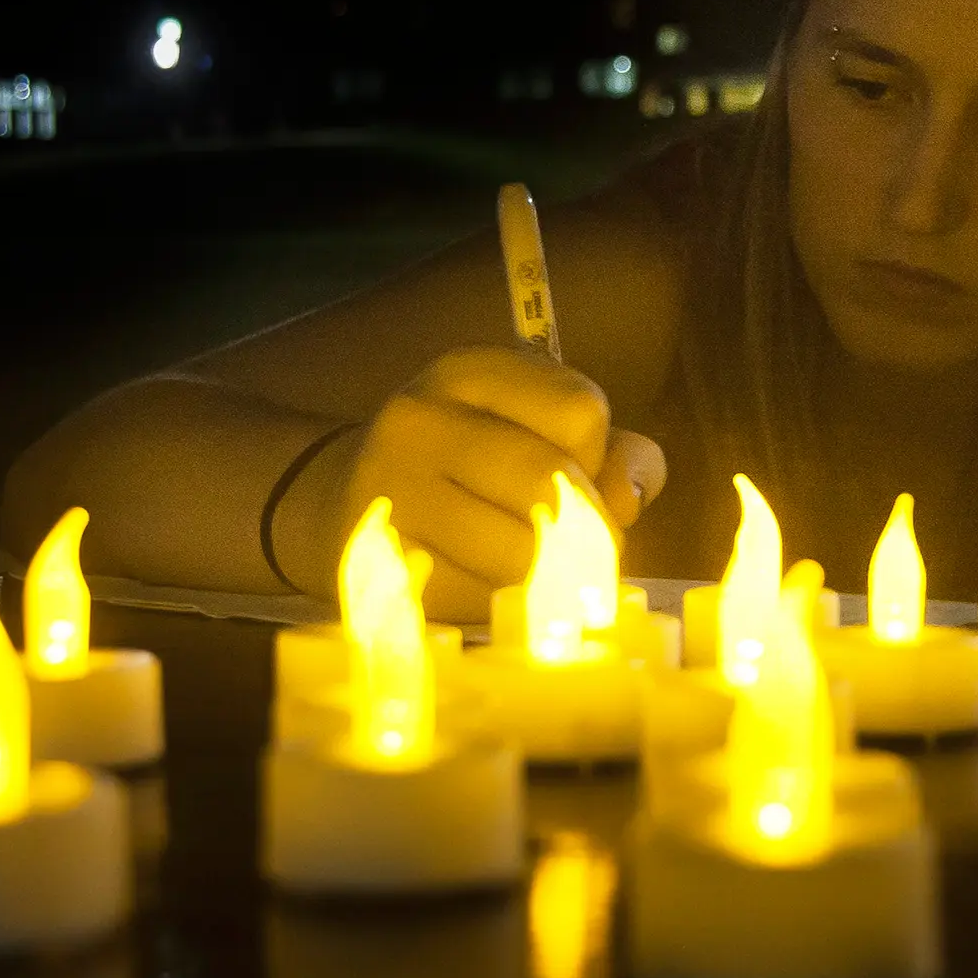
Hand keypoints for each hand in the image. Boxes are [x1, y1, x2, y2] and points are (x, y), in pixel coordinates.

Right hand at [338, 346, 665, 620]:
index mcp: (467, 374)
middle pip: (552, 483)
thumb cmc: (474, 467)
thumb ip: (615, 454)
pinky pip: (483, 600)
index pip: (580, 411)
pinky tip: (487, 584)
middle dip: (589, 527)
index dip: (598, 455)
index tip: (578, 470)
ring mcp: (389, 496)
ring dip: (551, 575)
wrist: (349, 503)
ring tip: (532, 565)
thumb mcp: (539, 430)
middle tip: (580, 545)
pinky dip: (506, 604)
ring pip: (522, 554)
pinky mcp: (382, 570)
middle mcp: (418, 423)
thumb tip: (627, 500)